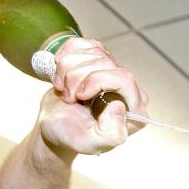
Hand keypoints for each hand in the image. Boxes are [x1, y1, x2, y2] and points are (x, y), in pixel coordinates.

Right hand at [38, 38, 148, 157]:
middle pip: (105, 62)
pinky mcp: (96, 62)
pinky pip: (82, 44)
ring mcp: (112, 73)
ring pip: (92, 52)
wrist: (53, 126)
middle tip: (68, 97)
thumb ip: (110, 134)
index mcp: (135, 110)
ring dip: (67, 69)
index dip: (97, 80)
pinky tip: (61, 74)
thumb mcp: (90, 143)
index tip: (80, 95)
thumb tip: (119, 106)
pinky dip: (65, 56)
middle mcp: (129, 90)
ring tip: (64, 90)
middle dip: (77, 76)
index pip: (124, 78)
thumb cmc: (71, 136)